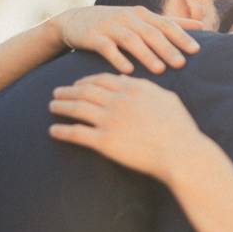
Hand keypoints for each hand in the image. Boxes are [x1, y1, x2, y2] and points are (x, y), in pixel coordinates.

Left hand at [48, 73, 206, 182]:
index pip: (101, 80)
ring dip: (61, 106)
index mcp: (133, 88)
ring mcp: (109, 120)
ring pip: (77, 109)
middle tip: (56, 92)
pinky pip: (77, 133)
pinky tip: (53, 130)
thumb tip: (131, 80)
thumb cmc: (179, 127)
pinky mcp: (105, 142)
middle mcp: (118, 100)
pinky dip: (62, 131)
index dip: (85, 81)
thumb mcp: (167, 98)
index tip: (77, 84)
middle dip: (68, 91)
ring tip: (51, 106)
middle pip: (85, 91)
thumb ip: (147, 88)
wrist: (181, 152)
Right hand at [52, 5, 202, 73]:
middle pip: (151, 33)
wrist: (76, 21)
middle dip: (167, 48)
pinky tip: (128, 71)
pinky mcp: (94, 37)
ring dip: (146, 55)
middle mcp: (128, 18)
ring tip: (159, 70)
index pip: (166, 24)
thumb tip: (202, 25)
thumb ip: (170, 22)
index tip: (196, 50)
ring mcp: (110, 26)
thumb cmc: (117, 23)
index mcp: (143, 14)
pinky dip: (118, 58)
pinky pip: (107, 48)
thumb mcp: (142, 18)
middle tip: (181, 64)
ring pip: (131, 40)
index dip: (181, 36)